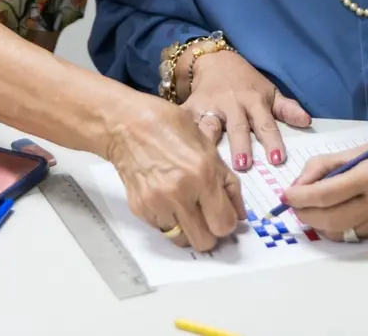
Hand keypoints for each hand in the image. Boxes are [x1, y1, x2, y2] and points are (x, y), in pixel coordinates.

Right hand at [106, 98, 245, 251]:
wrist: (129, 125)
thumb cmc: (170, 128)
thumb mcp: (209, 148)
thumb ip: (228, 183)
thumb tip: (238, 213)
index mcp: (203, 175)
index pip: (224, 224)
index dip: (227, 222)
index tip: (223, 215)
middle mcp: (180, 193)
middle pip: (204, 242)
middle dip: (209, 232)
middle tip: (206, 216)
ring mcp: (158, 203)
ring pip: (182, 240)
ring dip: (187, 229)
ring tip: (185, 207)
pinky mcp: (141, 208)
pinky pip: (162, 229)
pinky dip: (168, 220)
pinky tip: (167, 198)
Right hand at [182, 49, 310, 170]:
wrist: (214, 61)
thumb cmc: (246, 83)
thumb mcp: (268, 92)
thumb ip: (286, 109)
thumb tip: (307, 122)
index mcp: (254, 101)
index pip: (265, 124)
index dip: (272, 141)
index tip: (277, 159)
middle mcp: (232, 103)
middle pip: (237, 127)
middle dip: (240, 145)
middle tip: (243, 164)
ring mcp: (209, 105)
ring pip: (209, 125)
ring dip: (210, 141)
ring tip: (208, 159)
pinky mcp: (189, 107)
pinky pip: (186, 123)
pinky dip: (182, 133)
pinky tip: (180, 148)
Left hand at [280, 129, 367, 240]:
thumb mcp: (355, 152)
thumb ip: (321, 168)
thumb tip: (296, 189)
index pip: (327, 194)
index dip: (300, 198)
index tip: (285, 196)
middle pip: (330, 219)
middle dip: (305, 214)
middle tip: (294, 206)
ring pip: (339, 232)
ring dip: (318, 223)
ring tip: (313, 209)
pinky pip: (353, 236)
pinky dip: (338, 227)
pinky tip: (336, 213)